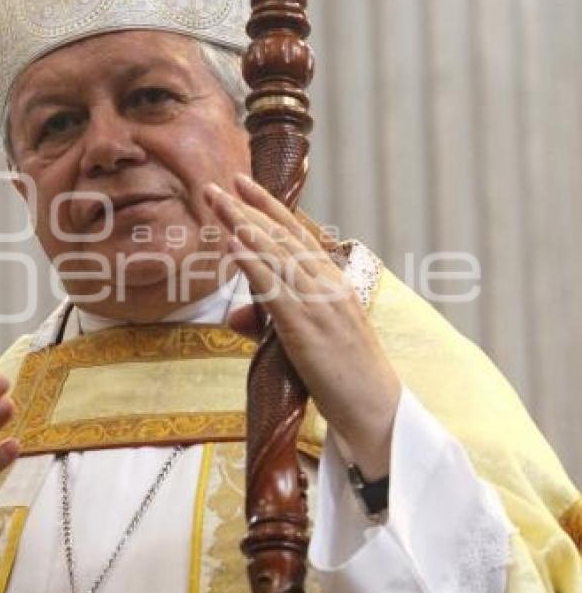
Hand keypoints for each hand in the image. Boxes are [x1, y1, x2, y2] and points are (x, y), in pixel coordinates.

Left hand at [204, 174, 400, 477]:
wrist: (376, 409)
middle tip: (217, 184)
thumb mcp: (305, 340)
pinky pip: (275, 289)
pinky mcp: (307, 328)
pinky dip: (251, 263)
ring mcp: (319, 304)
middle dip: (247, 208)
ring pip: (276, 255)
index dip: (269, 207)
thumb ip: (272, 319)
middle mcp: (328, 285)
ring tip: (216, 202)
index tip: (243, 183)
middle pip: (282, 237)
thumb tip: (237, 315)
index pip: (298, 234)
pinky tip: (231, 244)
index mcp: (333, 282)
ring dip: (242, 225)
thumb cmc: (343, 377)